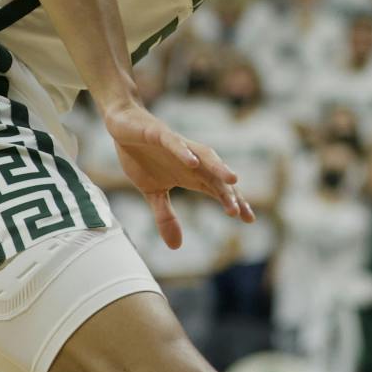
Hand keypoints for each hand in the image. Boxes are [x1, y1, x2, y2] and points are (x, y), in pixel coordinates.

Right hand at [105, 100, 251, 248]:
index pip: (217, 190)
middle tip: (240, 212)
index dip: (234, 202)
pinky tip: (193, 162)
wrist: (123, 125)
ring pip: (204, 155)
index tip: (249, 219)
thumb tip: (176, 247)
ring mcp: (177, 146)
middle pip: (215, 176)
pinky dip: (184, 151)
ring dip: (218, 167)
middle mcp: (190, 160)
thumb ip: (165, 216)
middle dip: (229, 193)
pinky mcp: (159, 133)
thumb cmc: (142, 156)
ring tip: (232, 180)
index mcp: (191, 174)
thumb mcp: (152, 192)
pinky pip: (174, 142)